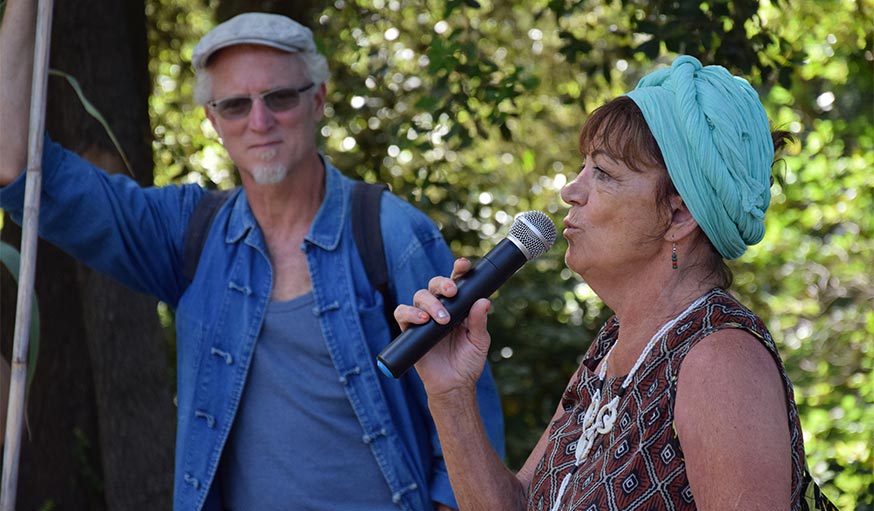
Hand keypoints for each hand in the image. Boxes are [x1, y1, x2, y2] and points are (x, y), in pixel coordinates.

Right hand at [394, 258, 491, 397]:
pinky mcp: (409, 330)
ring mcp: (423, 318)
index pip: (456, 282)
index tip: (463, 265)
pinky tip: (423, 321)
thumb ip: (479, 321)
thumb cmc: (468, 362)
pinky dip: (410, 313)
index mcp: (458, 306)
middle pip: (435, 284)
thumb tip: (484, 301)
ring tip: (442, 319)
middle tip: (452, 292)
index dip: (458, 270)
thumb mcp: (479, 341)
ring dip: (430, 303)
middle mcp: (439, 308)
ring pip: (419, 296)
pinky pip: (402, 313)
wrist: (454, 385)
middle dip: (443, 283)